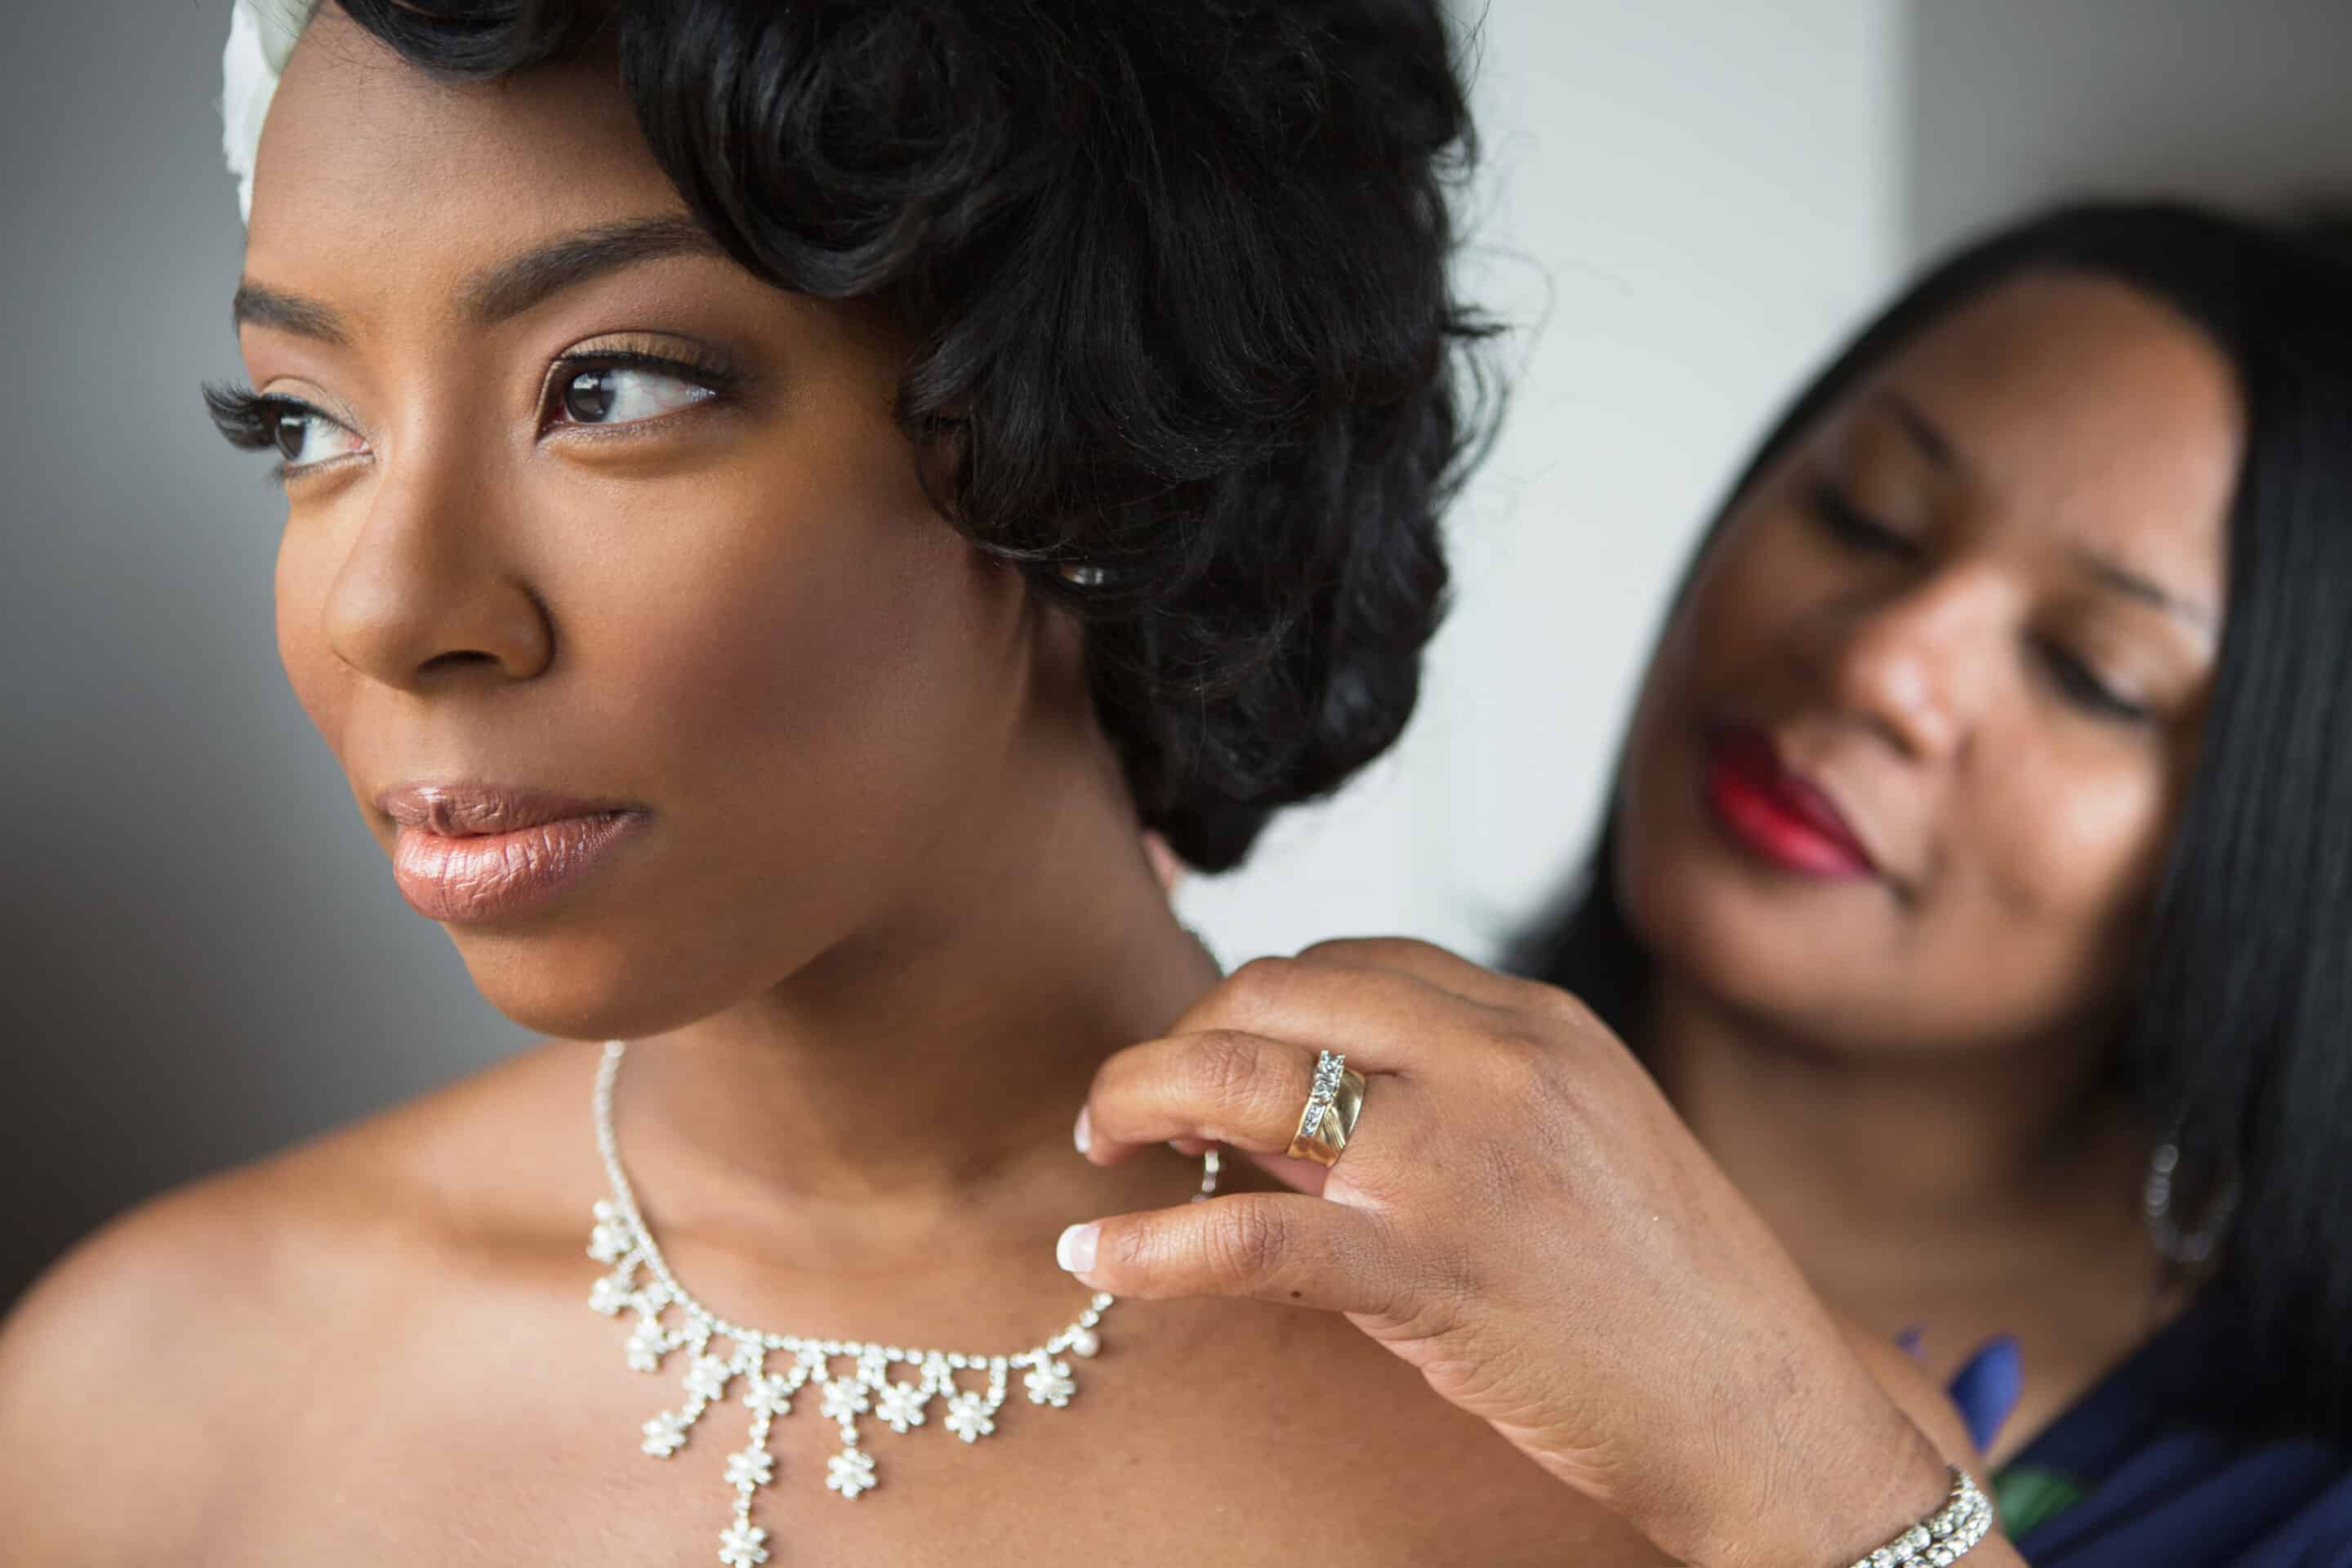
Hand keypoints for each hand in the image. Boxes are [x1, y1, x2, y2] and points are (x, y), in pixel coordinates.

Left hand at [1064, 938, 1985, 1566]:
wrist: (1766, 1409)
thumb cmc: (1671, 1294)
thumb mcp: (1576, 1147)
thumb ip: (1445, 1104)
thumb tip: (1283, 1106)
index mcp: (1537, 1022)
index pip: (1348, 963)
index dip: (1253, 1000)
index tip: (1208, 1050)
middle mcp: (1496, 1061)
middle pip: (1277, 996)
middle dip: (1178, 1036)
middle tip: (1132, 1100)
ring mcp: (1461, 1158)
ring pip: (1245, 1081)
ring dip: (1138, 1101)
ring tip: (1096, 1145)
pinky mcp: (1431, 1268)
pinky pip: (1250, 1234)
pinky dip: (1152, 1245)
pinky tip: (1097, 1258)